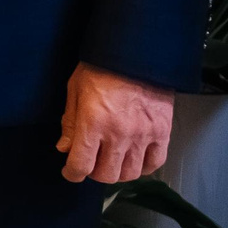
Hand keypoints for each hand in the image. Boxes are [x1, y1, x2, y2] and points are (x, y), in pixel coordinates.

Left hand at [57, 62, 172, 183]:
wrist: (136, 53)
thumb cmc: (101, 67)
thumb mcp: (75, 90)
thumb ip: (70, 122)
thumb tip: (65, 148)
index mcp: (93, 122)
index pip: (81, 164)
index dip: (72, 173)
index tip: (71, 172)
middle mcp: (118, 133)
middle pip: (106, 174)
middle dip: (94, 173)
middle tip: (91, 163)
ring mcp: (143, 134)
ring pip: (130, 173)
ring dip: (118, 172)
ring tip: (112, 161)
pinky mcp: (162, 132)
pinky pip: (154, 163)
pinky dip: (143, 167)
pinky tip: (134, 159)